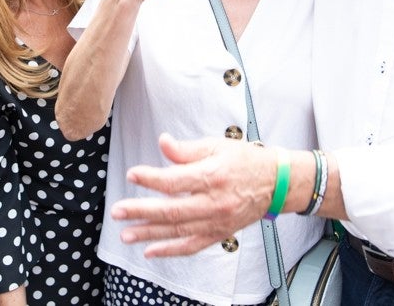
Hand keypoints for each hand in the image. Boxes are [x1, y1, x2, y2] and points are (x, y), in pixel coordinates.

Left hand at [110, 133, 276, 256]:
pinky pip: (192, 245)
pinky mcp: (219, 233)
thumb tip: (162, 142)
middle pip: (172, 210)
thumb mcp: (216, 146)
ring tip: (126, 233)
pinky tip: (151, 250)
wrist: (276, 182)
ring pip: (178, 231)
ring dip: (149, 234)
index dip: (151, 179)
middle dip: (141, 212)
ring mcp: (217, 221)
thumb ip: (186, 149)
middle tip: (118, 211)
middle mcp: (214, 202)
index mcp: (212, 175)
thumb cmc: (245, 161)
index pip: (175, 181)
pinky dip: (170, 250)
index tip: (132, 174)